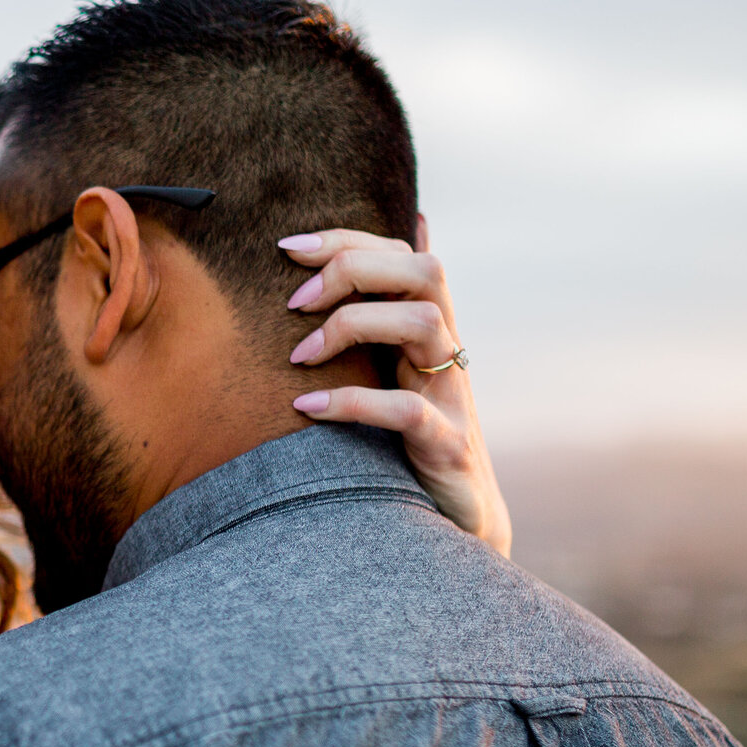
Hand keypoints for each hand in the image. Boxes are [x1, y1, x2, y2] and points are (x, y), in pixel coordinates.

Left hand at [278, 217, 511, 558]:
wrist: (458, 515)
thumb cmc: (415, 435)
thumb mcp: (398, 368)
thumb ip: (389, 309)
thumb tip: (404, 231)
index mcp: (431, 327)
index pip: (403, 253)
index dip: (348, 239)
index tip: (288, 247)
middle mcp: (448, 351)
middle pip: (425, 272)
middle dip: (354, 270)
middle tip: (294, 302)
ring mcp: (452, 396)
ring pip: (424, 324)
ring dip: (352, 326)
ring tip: (300, 355)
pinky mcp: (445, 445)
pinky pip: (405, 411)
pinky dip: (351, 402)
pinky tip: (306, 406)